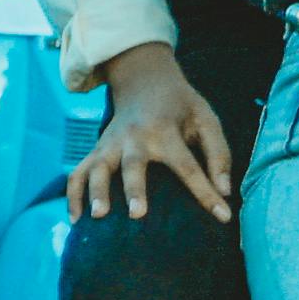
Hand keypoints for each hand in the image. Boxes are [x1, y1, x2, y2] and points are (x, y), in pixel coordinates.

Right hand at [67, 42, 234, 221]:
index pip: (188, 166)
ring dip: (95, 192)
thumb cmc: (180, 105)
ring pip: (97, 168)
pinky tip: (75, 219)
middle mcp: (134, 138)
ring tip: (97, 217)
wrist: (143, 80)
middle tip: (137, 214)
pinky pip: (78, 172)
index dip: (206, 192)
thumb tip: (225, 191)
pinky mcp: (97, 150)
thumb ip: (219, 153)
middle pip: (133, 165)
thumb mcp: (206, 119)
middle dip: (134, 189)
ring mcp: (110, 144)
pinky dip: (73, 195)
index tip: (223, 216)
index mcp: (165, 131)